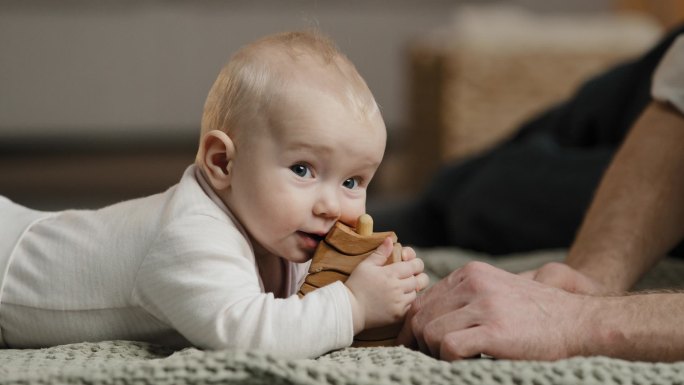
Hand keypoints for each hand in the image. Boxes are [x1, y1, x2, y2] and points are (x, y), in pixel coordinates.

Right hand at [345, 237, 428, 332]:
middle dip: (415, 276)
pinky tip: (397, 299)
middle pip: (419, 280)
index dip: (415, 264)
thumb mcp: (365, 265)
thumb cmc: (356, 285)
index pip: (415, 265)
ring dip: (411, 290)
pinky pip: (411, 306)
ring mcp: (399, 302)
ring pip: (416, 293)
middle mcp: (397, 288)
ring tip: (400, 288)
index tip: (409, 264)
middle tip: (407, 276)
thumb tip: (390, 240)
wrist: (350, 309)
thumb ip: (380, 253)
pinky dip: (407, 302)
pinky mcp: (398, 315)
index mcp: (390, 273)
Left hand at [398, 261, 591, 360]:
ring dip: (436, 353)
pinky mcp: (495, 330)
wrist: (580, 323)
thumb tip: (424, 321)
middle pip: (420, 317)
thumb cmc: (537, 315)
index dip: (414, 329)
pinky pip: (449, 347)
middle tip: (433, 360)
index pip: (421, 301)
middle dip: (421, 344)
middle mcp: (474, 283)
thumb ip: (464, 298)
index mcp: (470, 273)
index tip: (418, 347)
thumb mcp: (496, 292)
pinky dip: (450, 360)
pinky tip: (468, 362)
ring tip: (457, 360)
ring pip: (430, 332)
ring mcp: (484, 305)